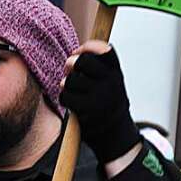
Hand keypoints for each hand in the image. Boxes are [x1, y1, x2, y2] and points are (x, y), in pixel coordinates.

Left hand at [60, 43, 140, 164]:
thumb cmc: (106, 101)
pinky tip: (70, 101)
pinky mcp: (87, 110)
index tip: (80, 51)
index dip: (88, 47)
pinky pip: (65, 96)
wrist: (114, 133)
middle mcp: (111, 83)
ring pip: (70, 80)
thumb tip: (72, 58)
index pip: (104, 50)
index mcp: (116, 73)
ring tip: (71, 88)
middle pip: (82, 61)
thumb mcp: (110, 82)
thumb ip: (97, 67)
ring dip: (66, 83)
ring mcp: (99, 96)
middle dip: (71, 63)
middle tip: (69, 68)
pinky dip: (64, 97)